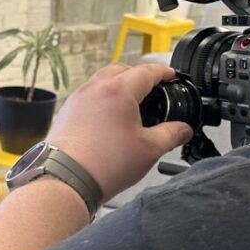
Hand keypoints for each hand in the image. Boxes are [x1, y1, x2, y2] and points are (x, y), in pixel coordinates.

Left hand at [44, 63, 192, 202]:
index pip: (146, 71)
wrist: (66, 179)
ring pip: (102, 81)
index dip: (163, 72)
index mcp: (118, 91)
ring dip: (118, 85)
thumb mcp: (149, 149)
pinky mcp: (67, 112)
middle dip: (139, 75)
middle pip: (122, 70)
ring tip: (131, 103)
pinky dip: (102, 98)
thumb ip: (171, 135)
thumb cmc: (103, 164)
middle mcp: (95, 89)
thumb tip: (183, 130)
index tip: (170, 75)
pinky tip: (109, 118)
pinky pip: (88, 95)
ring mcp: (78, 99)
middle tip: (152, 87)